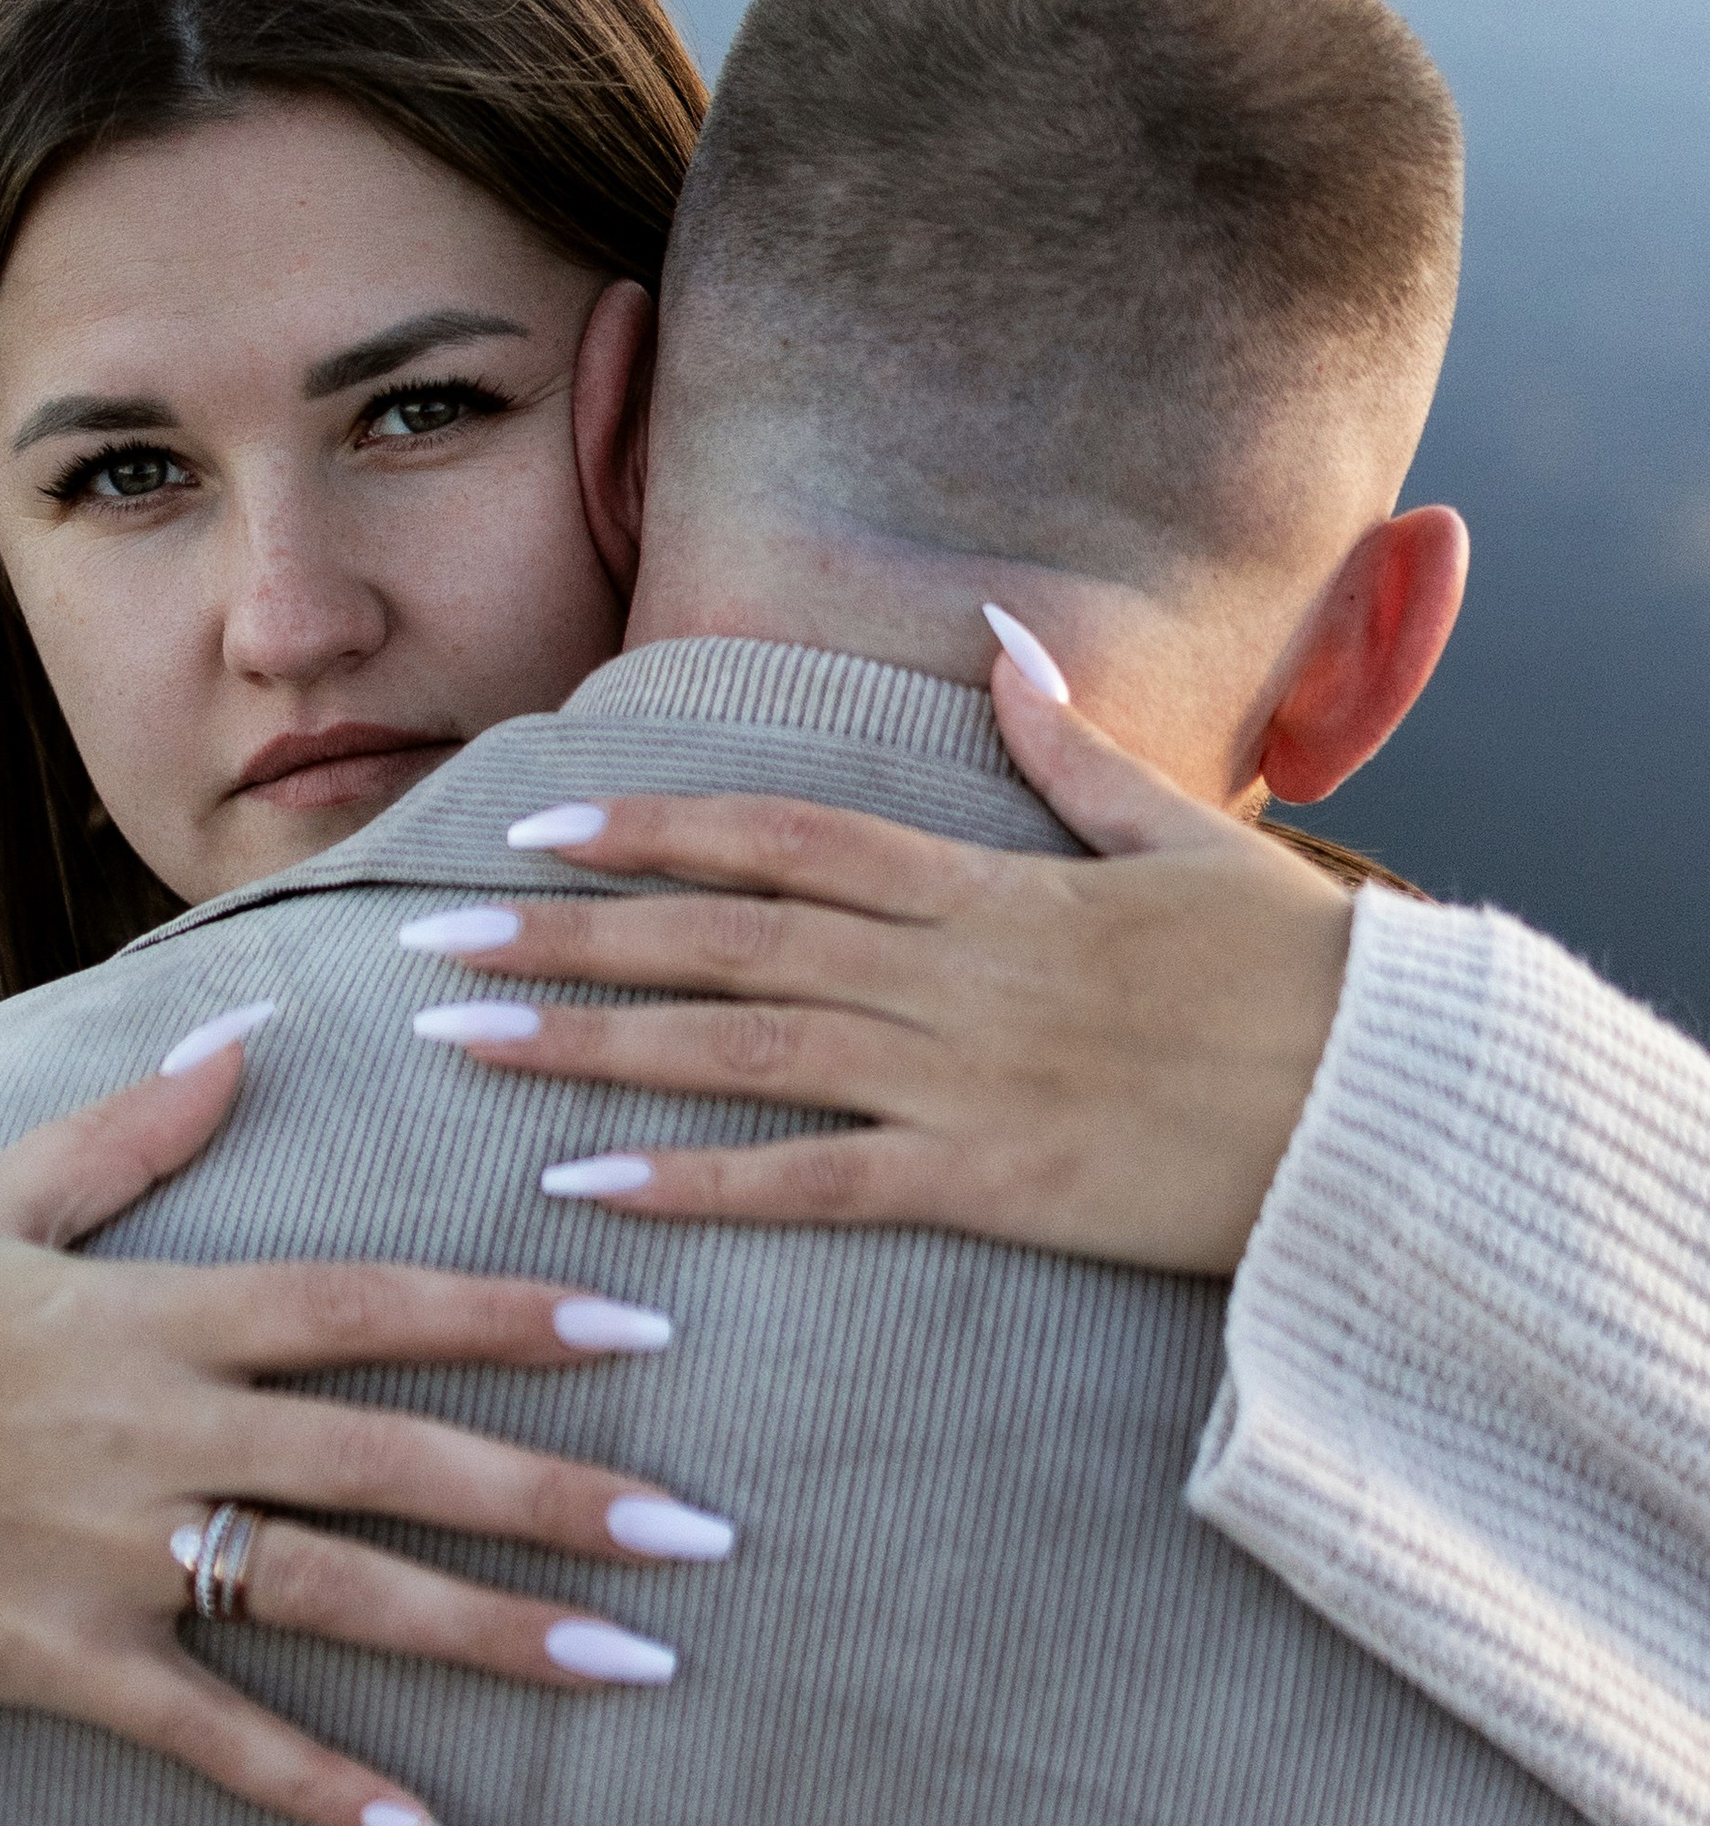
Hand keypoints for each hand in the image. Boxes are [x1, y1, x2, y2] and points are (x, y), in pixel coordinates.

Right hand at [0, 1033, 727, 1825]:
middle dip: (554, 1492)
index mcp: (146, 1313)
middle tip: (700, 1535)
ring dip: (489, 1633)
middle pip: (389, 1456)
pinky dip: (313, 1786)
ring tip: (631, 1668)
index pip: (363, 1306)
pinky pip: (206, 1732)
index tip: (638, 1329)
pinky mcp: (53, 1659)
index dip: (506, 1315)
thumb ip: (128, 1128)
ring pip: (333, 1591)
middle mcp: (150, 1430)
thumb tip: (247, 1029)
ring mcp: (105, 1552)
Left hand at [403, 655, 1363, 1275]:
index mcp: (989, 885)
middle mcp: (952, 969)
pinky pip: (817, 1184)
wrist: (1391, 1100)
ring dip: (591, 1045)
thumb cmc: (1299, 978)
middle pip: (724, 938)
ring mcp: (965, 1077)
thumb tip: (998, 640)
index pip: (785, 839)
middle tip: (433, 944)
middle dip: (570, 937)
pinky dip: (699, 1182)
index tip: (539, 829)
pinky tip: (586, 1185)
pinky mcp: (994, 1184)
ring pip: (741, 1049)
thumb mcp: (1183, 837)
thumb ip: (1071, 750)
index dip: (653, 828)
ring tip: (461, 1045)